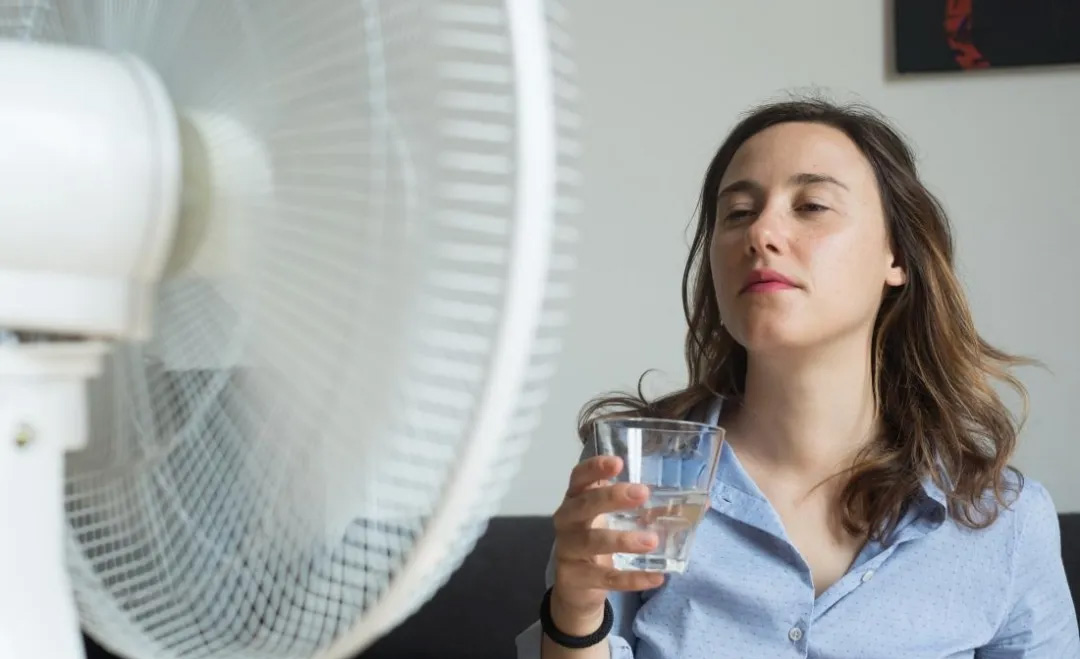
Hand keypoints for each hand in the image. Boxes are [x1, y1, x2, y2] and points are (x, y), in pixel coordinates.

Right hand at [548, 455, 662, 633]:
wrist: (576, 587)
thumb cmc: (599, 540)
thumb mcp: (616, 521)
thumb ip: (649, 510)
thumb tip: (701, 504)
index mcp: (576, 499)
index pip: (579, 477)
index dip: (595, 468)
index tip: (618, 462)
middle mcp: (566, 520)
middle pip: (583, 504)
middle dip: (611, 497)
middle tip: (641, 492)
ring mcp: (568, 549)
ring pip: (592, 541)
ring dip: (623, 540)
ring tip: (652, 540)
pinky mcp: (576, 578)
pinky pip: (605, 577)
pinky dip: (632, 578)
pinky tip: (656, 577)